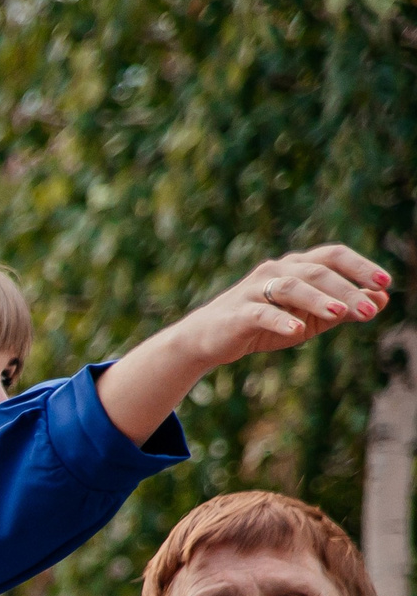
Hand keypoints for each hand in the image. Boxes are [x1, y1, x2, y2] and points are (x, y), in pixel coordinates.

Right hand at [175, 246, 390, 368]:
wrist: (210, 339)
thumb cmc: (264, 325)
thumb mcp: (310, 319)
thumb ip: (343, 308)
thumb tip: (382, 299)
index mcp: (296, 267)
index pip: (332, 257)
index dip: (360, 266)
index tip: (386, 282)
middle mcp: (276, 271)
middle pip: (317, 272)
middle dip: (346, 290)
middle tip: (370, 311)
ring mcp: (254, 289)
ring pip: (291, 287)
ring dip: (318, 299)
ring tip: (340, 313)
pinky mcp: (237, 312)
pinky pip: (261, 313)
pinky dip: (280, 320)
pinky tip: (296, 331)